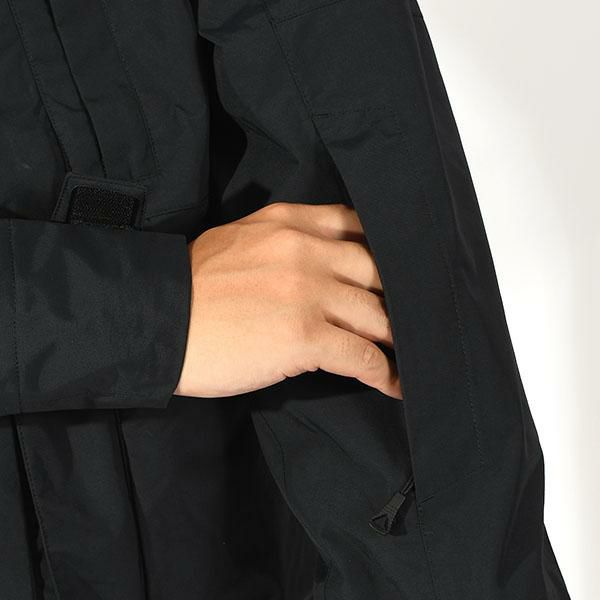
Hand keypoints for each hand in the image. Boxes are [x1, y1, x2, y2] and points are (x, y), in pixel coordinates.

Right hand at [174, 202, 401, 399]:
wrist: (157, 320)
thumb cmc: (192, 284)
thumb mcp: (237, 238)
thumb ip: (280, 236)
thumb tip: (315, 255)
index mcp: (289, 223)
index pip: (356, 225)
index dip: (385, 251)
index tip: (399, 274)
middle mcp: (306, 251)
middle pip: (378, 272)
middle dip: (400, 298)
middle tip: (415, 319)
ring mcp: (308, 293)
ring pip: (377, 315)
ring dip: (400, 338)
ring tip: (415, 355)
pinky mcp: (304, 336)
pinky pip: (361, 354)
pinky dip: (383, 372)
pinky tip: (393, 384)